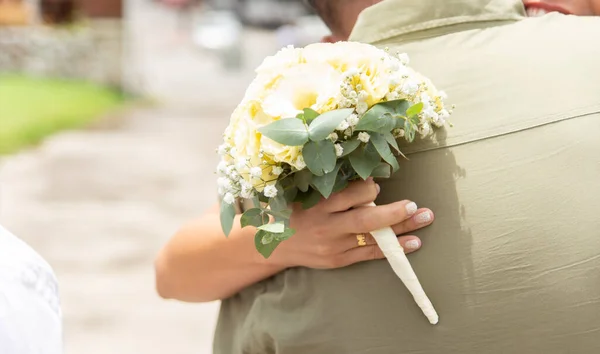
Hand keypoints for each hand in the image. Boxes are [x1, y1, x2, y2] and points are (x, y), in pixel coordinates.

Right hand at [269, 178, 434, 268]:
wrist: (274, 245)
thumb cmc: (294, 212)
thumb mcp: (307, 195)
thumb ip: (334, 189)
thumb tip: (370, 182)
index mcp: (317, 205)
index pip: (350, 195)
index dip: (368, 188)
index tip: (378, 183)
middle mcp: (327, 226)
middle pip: (365, 219)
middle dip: (393, 212)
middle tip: (416, 205)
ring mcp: (334, 246)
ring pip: (372, 237)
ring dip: (401, 228)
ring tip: (424, 219)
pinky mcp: (338, 260)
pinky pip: (369, 253)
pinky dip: (393, 249)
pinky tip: (413, 243)